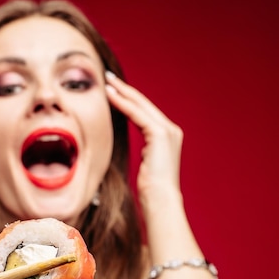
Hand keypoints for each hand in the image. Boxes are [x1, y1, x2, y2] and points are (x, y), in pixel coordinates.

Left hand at [105, 71, 183, 208]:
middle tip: (109, 77)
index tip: (114, 90)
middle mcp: (171, 130)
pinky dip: (122, 103)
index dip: (130, 100)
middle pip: (144, 104)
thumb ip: (147, 153)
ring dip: (122, 92)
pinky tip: (110, 95)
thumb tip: (143, 152)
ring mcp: (167, 131)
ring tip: (107, 81)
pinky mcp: (160, 134)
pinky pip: (136, 113)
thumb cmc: (151, 191)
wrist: (160, 201)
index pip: (146, 113)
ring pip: (140, 105)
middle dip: (125, 89)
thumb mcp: (148, 166)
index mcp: (168, 137)